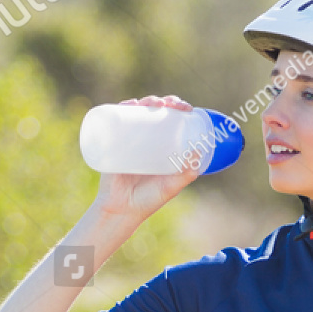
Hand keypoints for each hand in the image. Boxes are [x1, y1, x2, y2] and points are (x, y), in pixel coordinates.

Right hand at [91, 95, 201, 222]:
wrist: (121, 210)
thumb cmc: (148, 200)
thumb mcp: (170, 187)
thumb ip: (185, 174)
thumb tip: (199, 151)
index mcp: (162, 147)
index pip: (172, 121)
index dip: (179, 109)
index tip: (186, 108)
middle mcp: (147, 141)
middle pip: (155, 113)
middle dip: (163, 101)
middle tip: (168, 104)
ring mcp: (129, 140)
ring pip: (137, 113)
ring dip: (144, 101)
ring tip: (151, 104)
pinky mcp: (113, 143)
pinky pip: (116, 121)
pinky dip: (122, 109)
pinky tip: (129, 104)